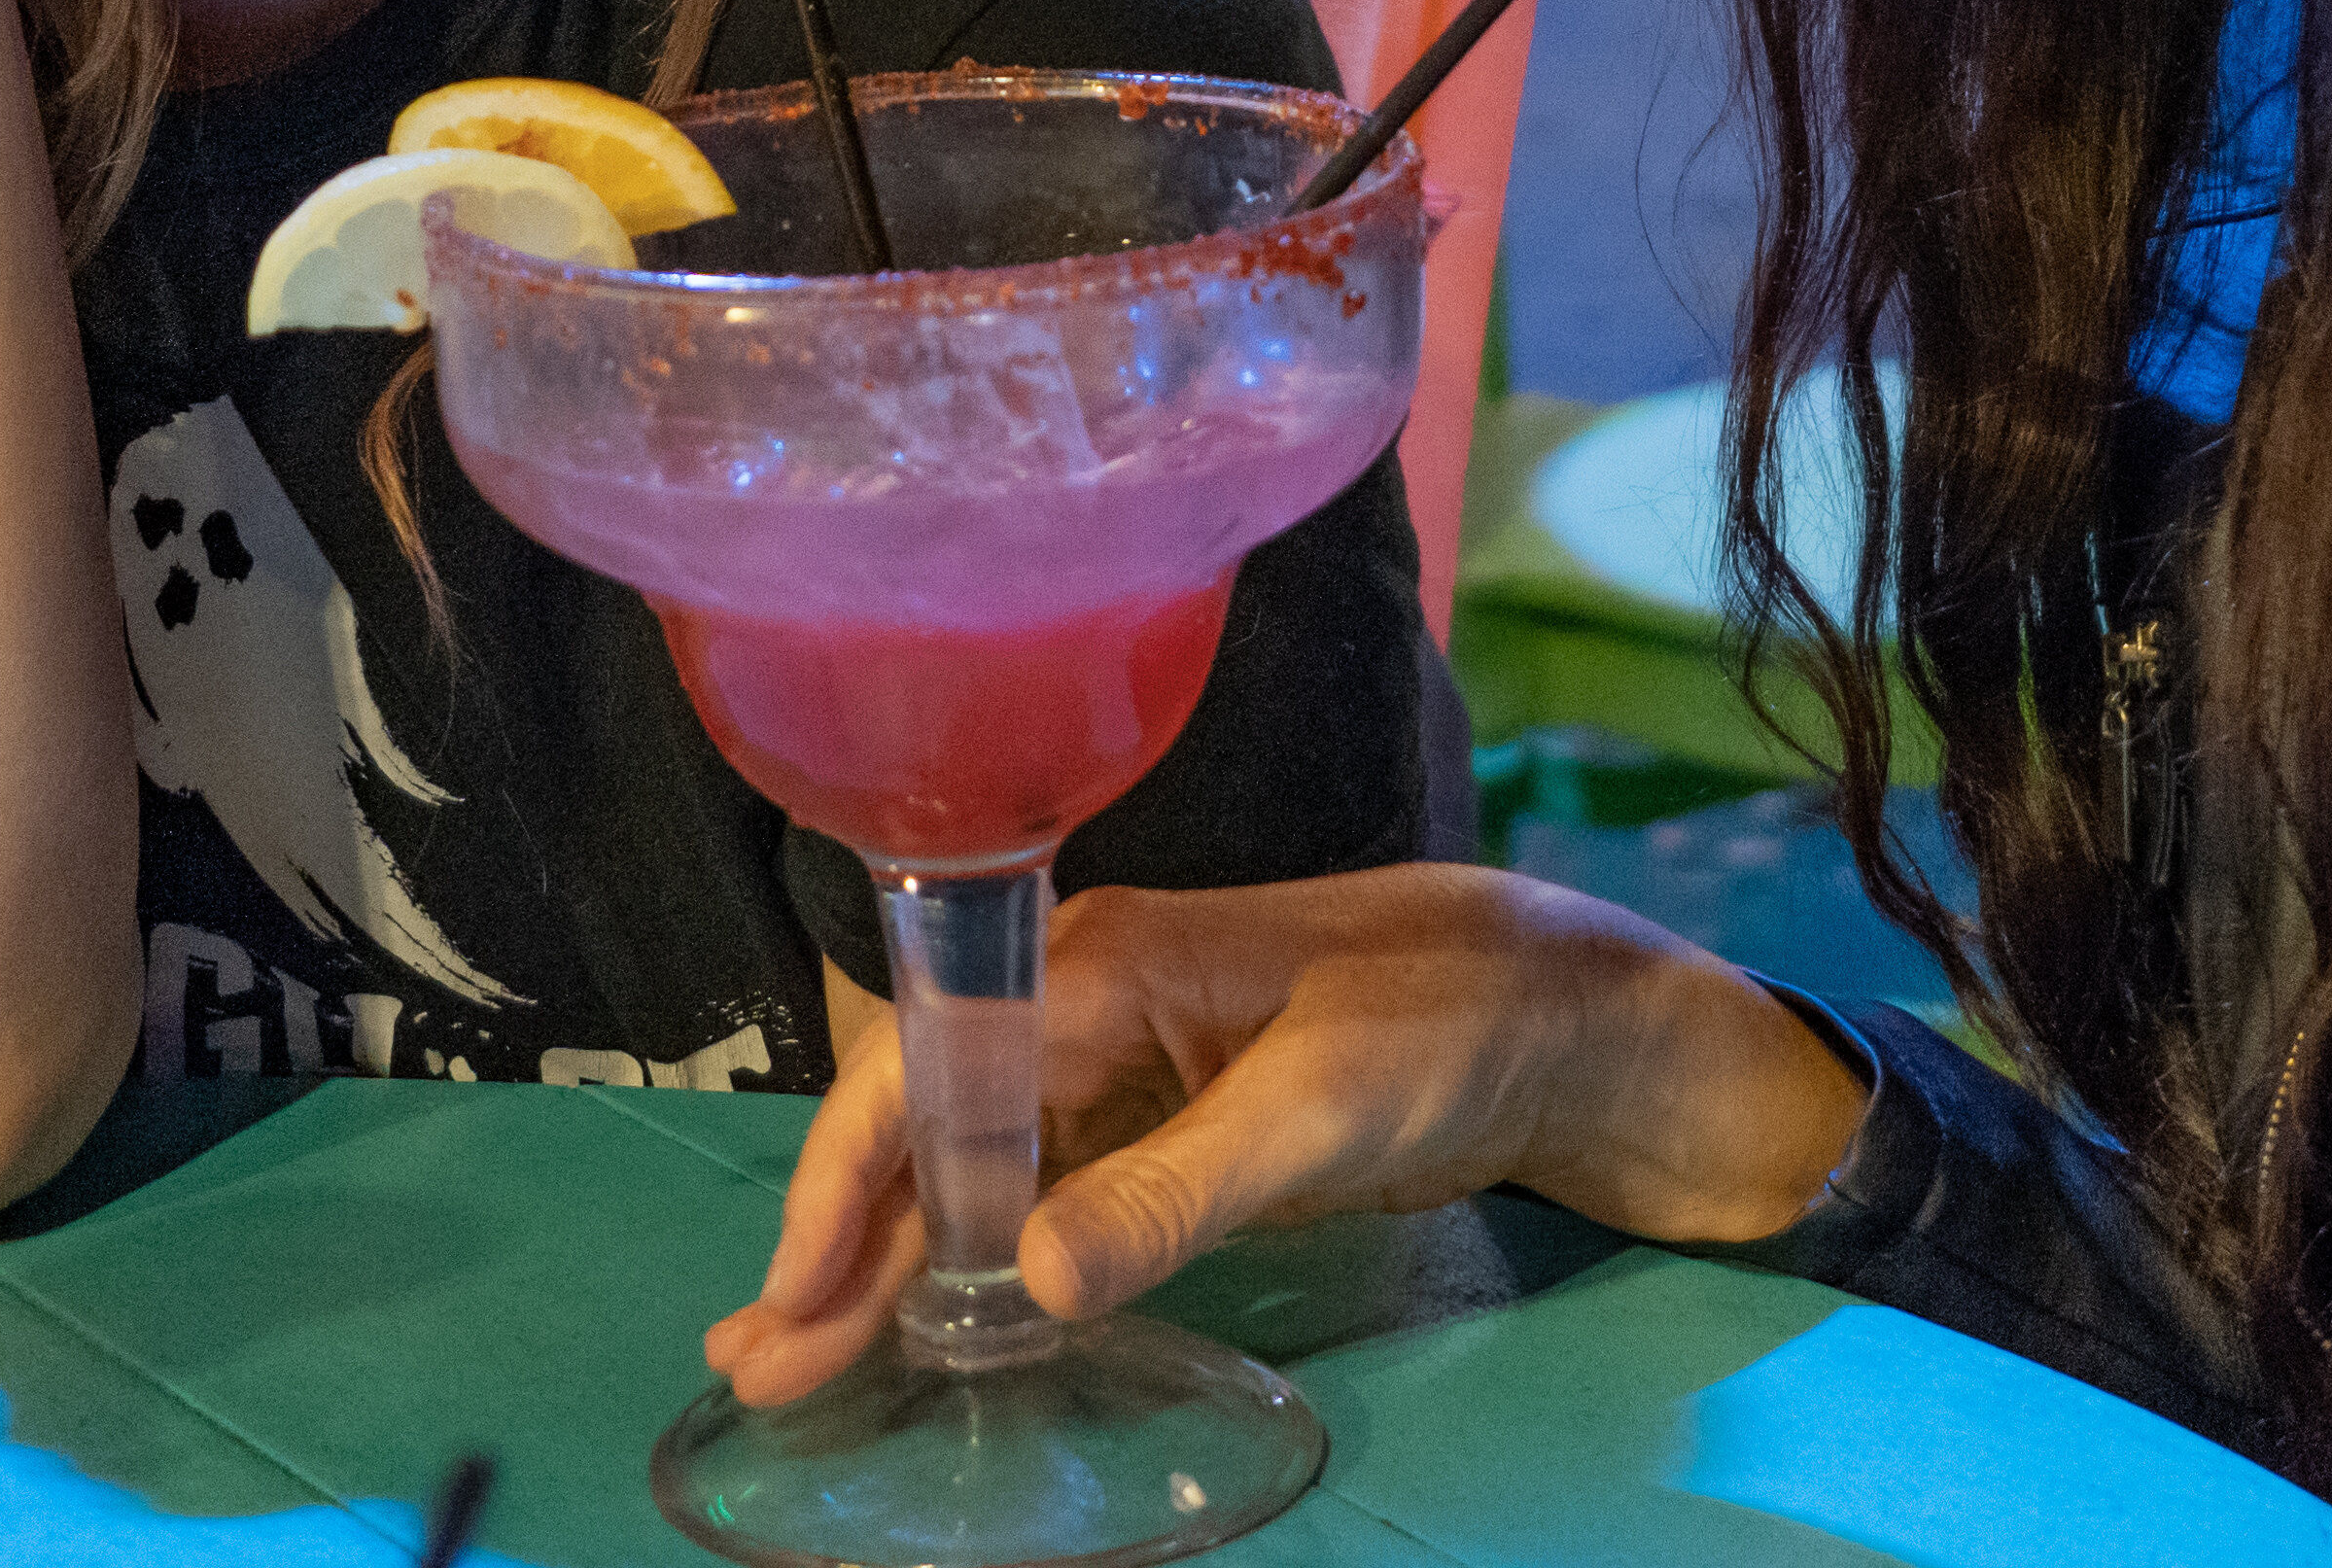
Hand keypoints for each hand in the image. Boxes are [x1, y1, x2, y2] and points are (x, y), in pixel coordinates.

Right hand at [707, 869, 1868, 1406]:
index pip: (927, 1080)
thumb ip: (1175, 1193)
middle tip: (758, 1368)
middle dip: (840, 1242)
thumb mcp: (1318, 1113)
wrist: (1573, 1018)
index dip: (847, 1195)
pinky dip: (973, 1248)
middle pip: (928, 1124)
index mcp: (1104, 963)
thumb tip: (1035, 1278)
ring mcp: (1127, 1057)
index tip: (792, 1307)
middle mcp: (1089, 998)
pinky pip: (1038, 1181)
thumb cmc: (1451, 1029)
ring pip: (972, 1161)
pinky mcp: (1170, 1113)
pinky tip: (925, 1311)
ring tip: (797, 1355)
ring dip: (888, 1254)